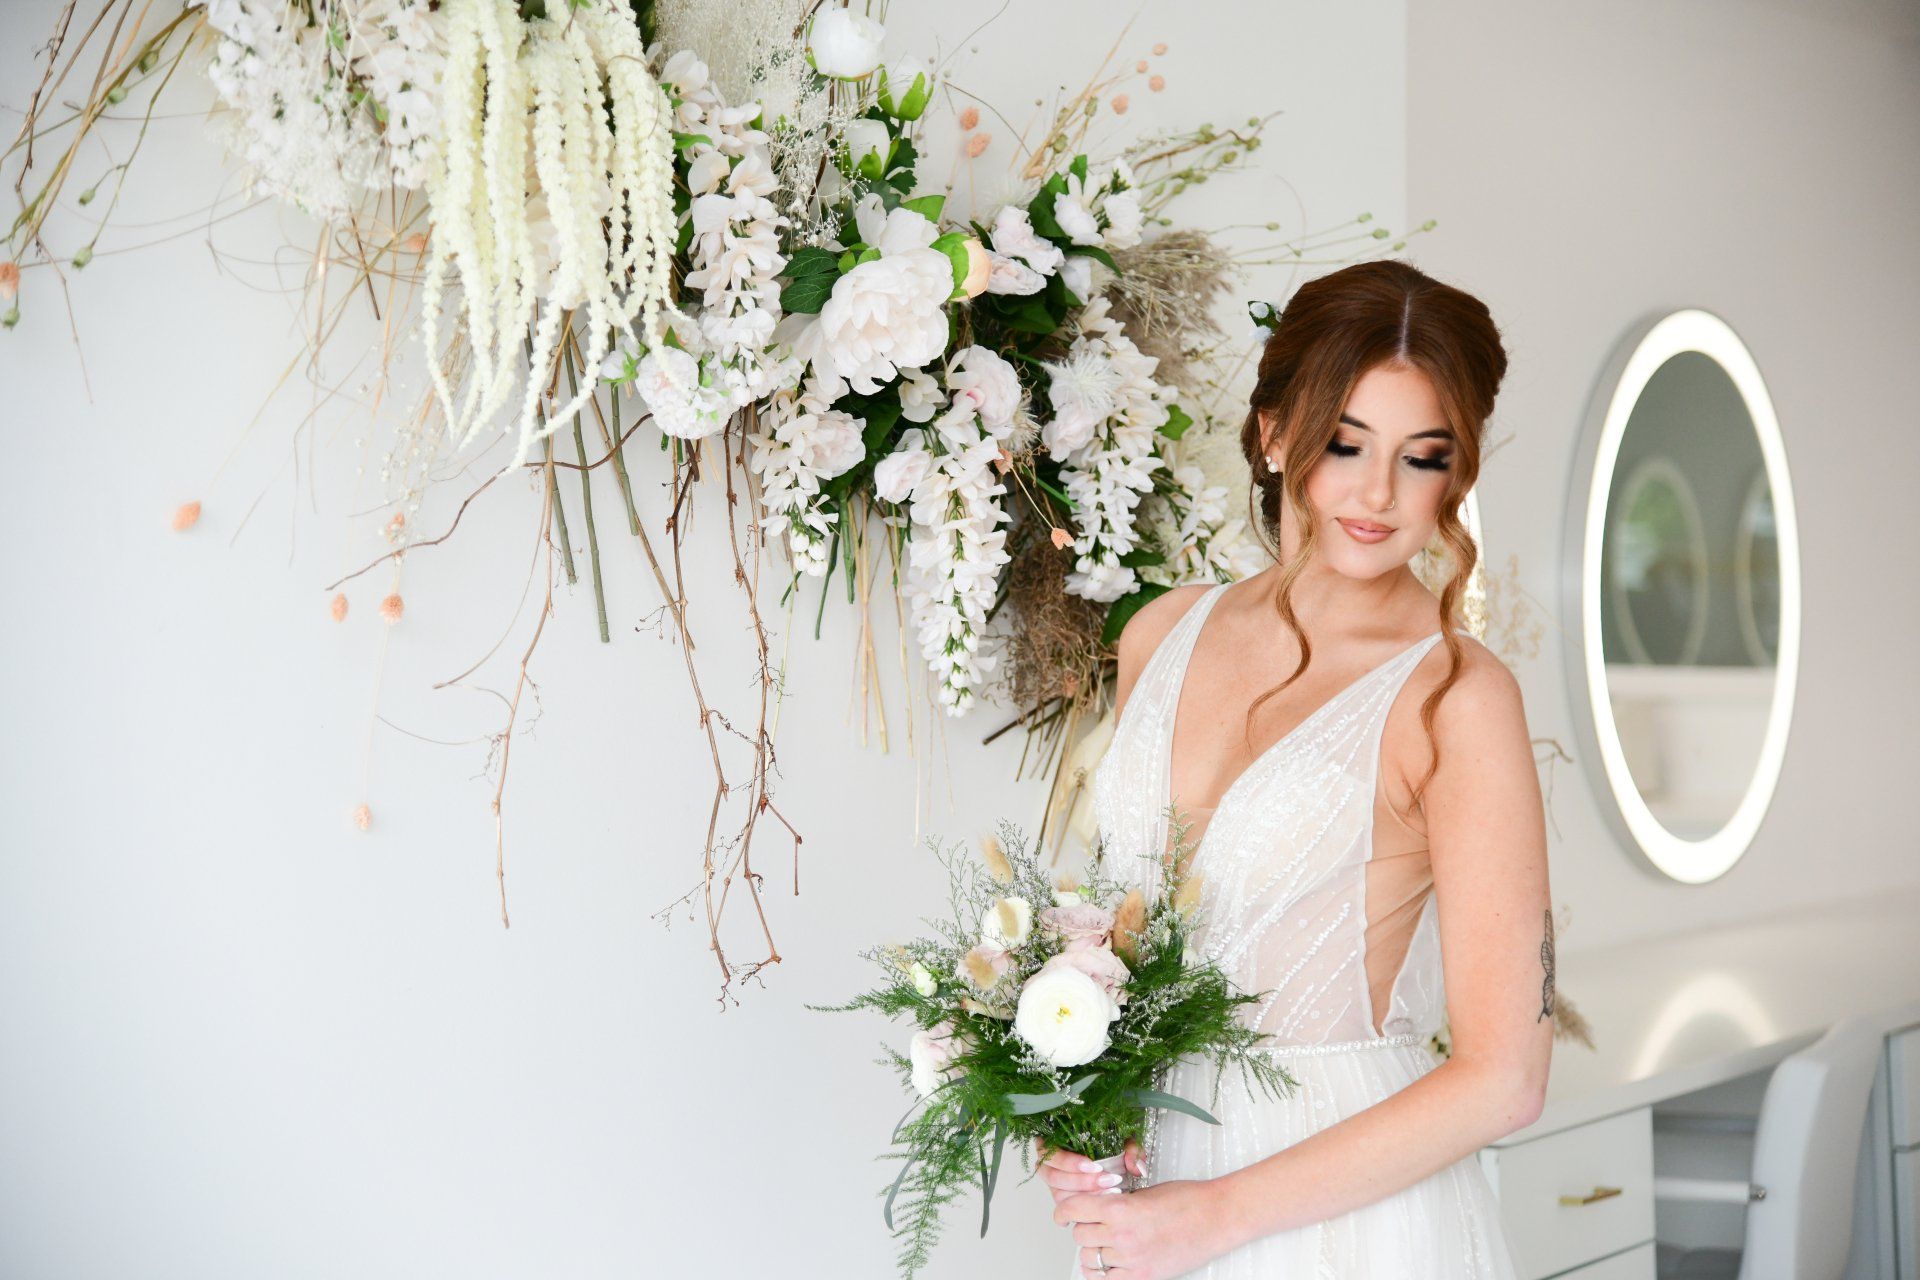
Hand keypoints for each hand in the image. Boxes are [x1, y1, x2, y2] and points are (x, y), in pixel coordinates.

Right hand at [1034, 1136, 1146, 1203]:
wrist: (1116, 1160)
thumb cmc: (1110, 1146)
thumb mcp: (1122, 1140)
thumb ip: (1130, 1149)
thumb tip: (1134, 1166)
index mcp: (1054, 1143)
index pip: (1049, 1153)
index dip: (1069, 1162)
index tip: (1094, 1166)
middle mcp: (1050, 1165)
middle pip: (1053, 1177)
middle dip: (1081, 1182)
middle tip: (1106, 1181)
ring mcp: (1055, 1184)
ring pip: (1058, 1194)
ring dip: (1083, 1196)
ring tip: (1108, 1192)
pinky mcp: (1063, 1199)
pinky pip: (1067, 1207)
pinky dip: (1084, 1207)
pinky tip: (1101, 1205)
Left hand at [1053, 1176, 1236, 1279]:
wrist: (1216, 1218)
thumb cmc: (1188, 1201)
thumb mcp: (1145, 1192)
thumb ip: (1117, 1203)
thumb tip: (1098, 1209)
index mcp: (1120, 1208)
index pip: (1074, 1210)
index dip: (1063, 1212)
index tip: (1062, 1215)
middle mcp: (1122, 1235)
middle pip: (1080, 1236)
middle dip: (1083, 1229)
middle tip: (1094, 1225)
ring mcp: (1131, 1259)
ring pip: (1091, 1259)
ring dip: (1093, 1251)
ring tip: (1104, 1244)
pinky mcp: (1143, 1277)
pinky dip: (1103, 1274)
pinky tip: (1108, 1265)